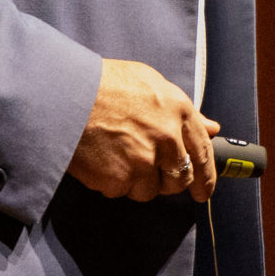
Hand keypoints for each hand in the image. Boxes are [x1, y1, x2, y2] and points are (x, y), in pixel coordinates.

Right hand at [69, 58, 219, 202]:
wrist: (64, 95)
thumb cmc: (102, 84)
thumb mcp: (149, 82)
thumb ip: (182, 110)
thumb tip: (210, 128)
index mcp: (179, 110)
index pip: (203, 152)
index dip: (206, 177)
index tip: (203, 191)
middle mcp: (167, 138)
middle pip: (180, 179)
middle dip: (167, 180)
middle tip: (149, 171)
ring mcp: (144, 161)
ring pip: (151, 190)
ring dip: (137, 181)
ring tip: (117, 155)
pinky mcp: (120, 179)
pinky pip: (122, 192)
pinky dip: (112, 183)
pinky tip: (101, 160)